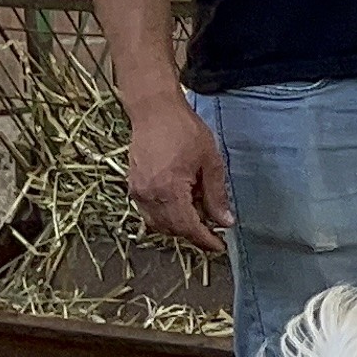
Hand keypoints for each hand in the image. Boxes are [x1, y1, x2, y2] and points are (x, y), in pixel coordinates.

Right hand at [124, 100, 233, 251]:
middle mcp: (148, 195)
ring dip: (178, 227)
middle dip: (193, 234)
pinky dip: (165, 216)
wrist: (154, 110)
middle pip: (171, 229)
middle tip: (213, 231)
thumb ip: (216, 195)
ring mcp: (137, 191)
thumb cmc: (185, 131)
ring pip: (158, 224)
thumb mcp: (210, 162)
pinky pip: (148, 212)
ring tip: (199, 217)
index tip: (219, 247)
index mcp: (169, 190)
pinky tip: (181, 205)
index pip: (188, 227)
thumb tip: (225, 222)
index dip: (205, 240)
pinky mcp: (132, 185)